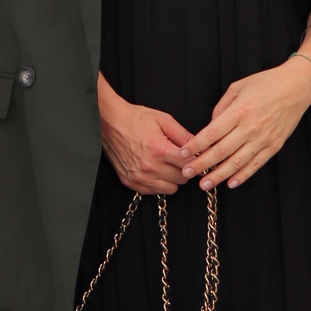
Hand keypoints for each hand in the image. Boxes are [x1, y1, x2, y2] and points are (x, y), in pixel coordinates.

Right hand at [98, 75, 189, 194]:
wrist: (109, 122)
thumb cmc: (136, 119)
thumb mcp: (164, 120)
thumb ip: (183, 135)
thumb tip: (200, 146)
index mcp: (159, 150)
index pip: (189, 164)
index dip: (196, 159)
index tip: (196, 156)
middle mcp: (149, 167)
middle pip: (182, 179)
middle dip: (185, 169)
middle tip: (180, 159)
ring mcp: (139, 177)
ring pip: (170, 189)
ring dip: (173, 179)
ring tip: (168, 165)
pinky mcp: (130, 182)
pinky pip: (154, 191)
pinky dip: (159, 184)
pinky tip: (156, 170)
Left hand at [180, 58, 310, 191]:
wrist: (297, 87)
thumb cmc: (266, 83)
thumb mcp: (238, 87)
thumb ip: (221, 107)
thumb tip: (210, 126)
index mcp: (240, 110)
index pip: (212, 132)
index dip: (196, 145)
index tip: (184, 152)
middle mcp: (251, 127)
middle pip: (221, 151)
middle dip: (202, 164)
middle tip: (187, 172)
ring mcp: (264, 138)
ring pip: (237, 162)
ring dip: (219, 175)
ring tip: (204, 184)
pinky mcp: (274, 146)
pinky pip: (256, 164)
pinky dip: (243, 175)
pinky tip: (230, 183)